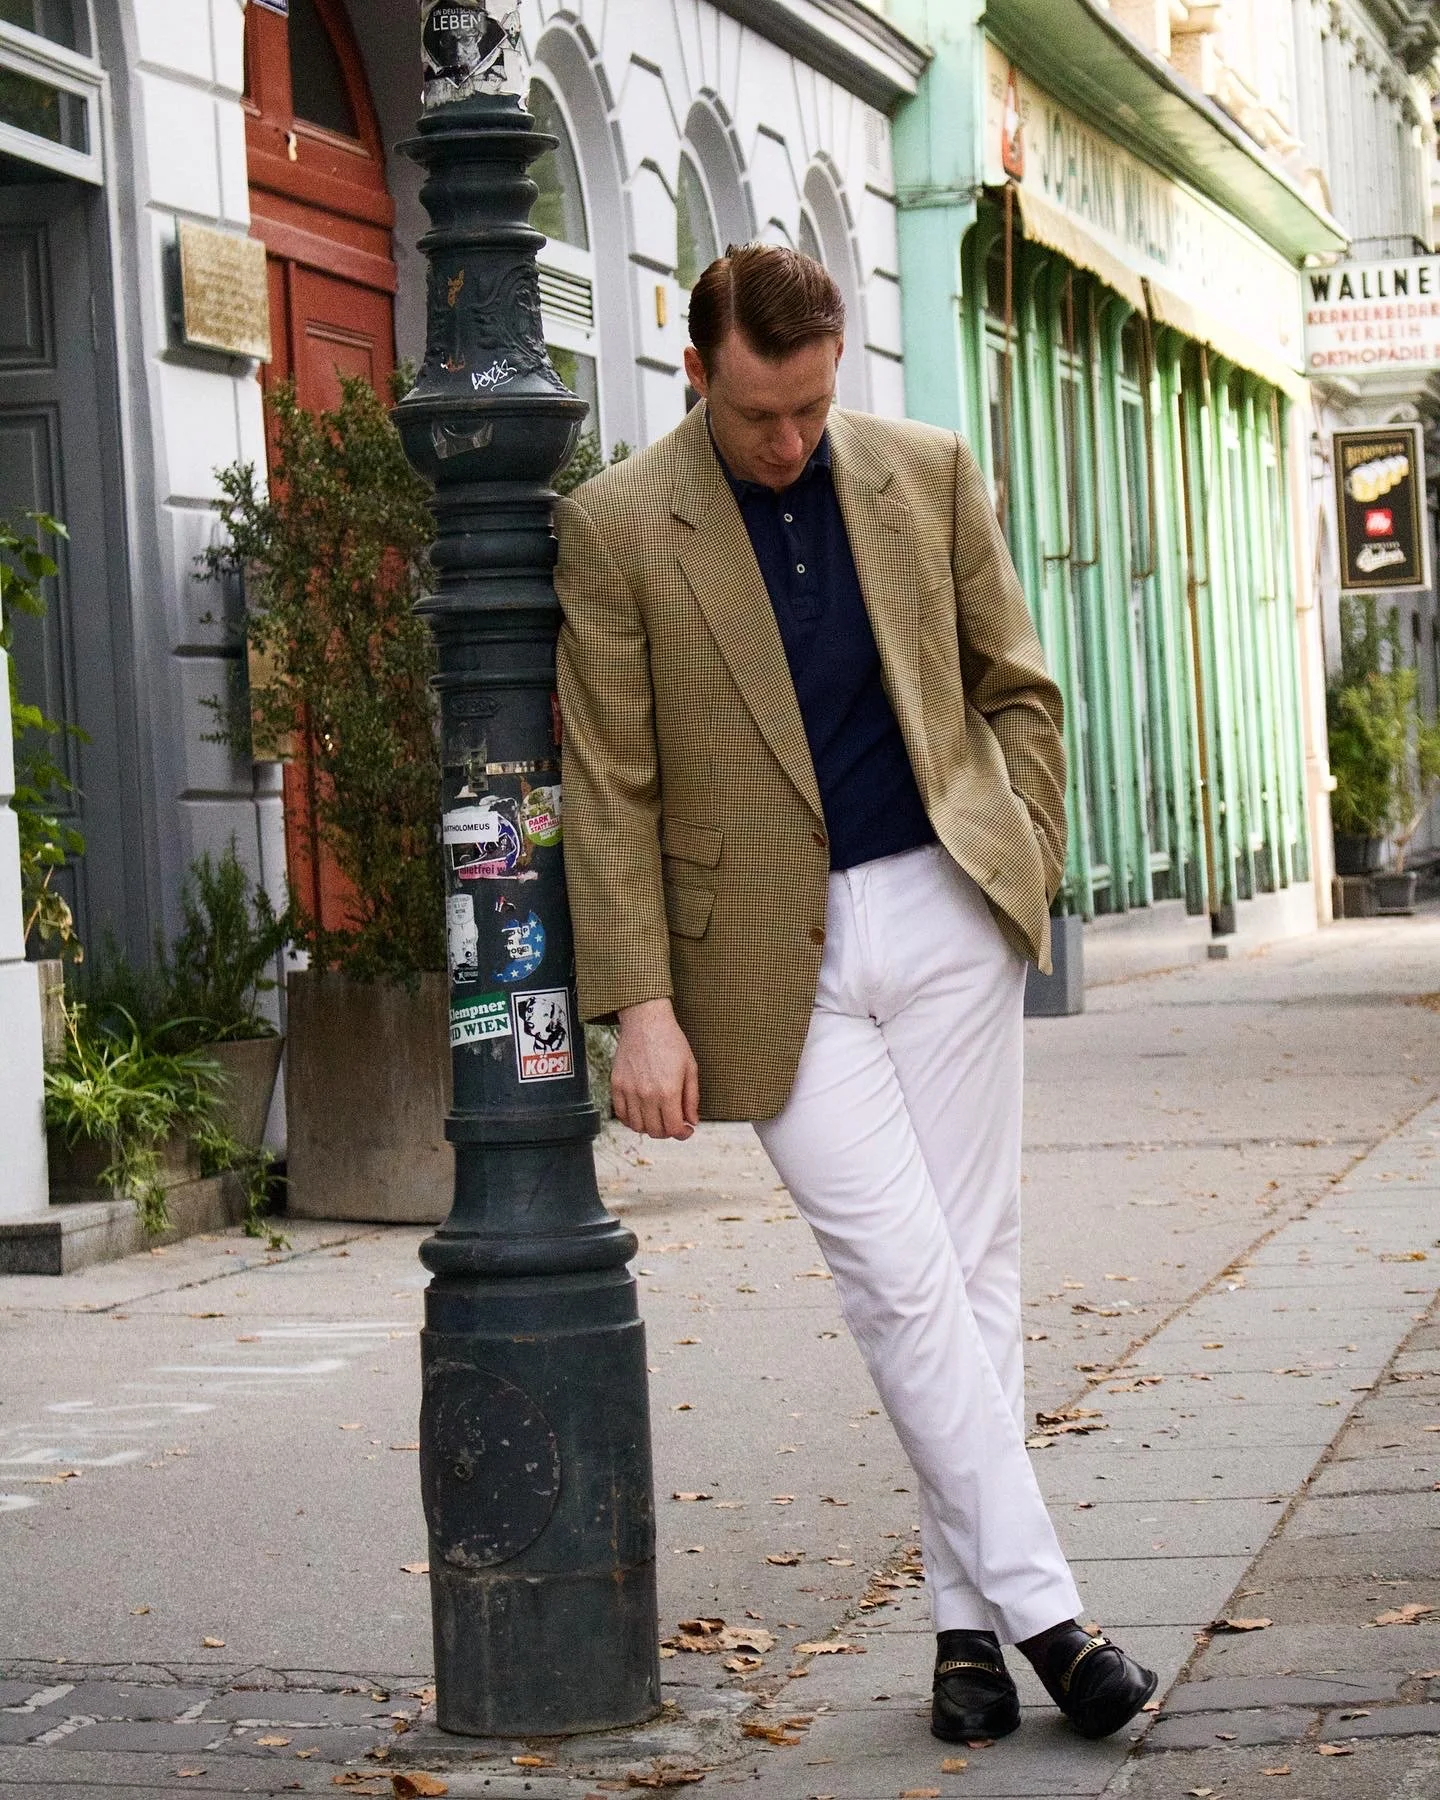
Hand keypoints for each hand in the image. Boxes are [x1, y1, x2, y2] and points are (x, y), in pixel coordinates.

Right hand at [612, 998, 699, 1139]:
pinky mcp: (616, 1085)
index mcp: (668, 1091)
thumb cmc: (670, 1041)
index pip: (673, 1128)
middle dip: (668, 1132)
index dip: (682, 1134)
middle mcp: (647, 1094)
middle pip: (655, 1131)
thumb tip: (692, 1121)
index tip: (686, 1130)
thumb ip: (692, 1098)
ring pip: (637, 1126)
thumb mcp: (690, 1068)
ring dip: (649, 1127)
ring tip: (658, 1118)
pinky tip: (641, 1113)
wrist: (646, 1021)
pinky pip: (620, 1114)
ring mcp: (629, 1090)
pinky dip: (631, 1120)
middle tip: (673, 1123)